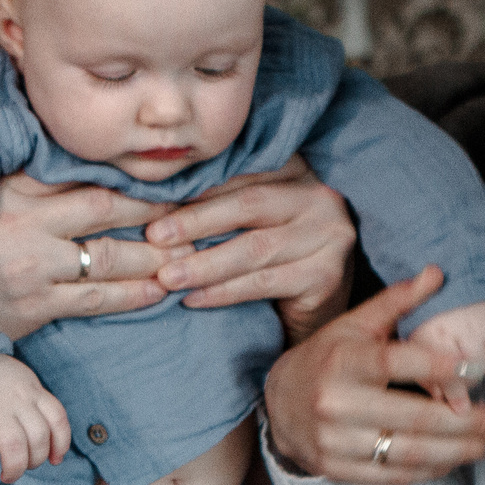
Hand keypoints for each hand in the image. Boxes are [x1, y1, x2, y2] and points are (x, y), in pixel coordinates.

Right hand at [0, 174, 170, 340]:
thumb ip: (32, 182)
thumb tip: (84, 164)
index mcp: (13, 189)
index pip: (83, 176)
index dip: (128, 179)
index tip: (165, 179)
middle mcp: (25, 224)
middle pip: (105, 210)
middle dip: (153, 212)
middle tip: (191, 214)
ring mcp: (32, 267)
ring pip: (109, 257)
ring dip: (153, 257)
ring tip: (186, 255)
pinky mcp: (34, 307)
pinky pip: (95, 299)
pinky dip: (132, 295)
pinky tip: (158, 291)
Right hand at [0, 354, 70, 481]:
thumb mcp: (19, 379)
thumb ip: (32, 402)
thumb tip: (45, 436)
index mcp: (31, 390)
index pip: (57, 419)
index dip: (61, 443)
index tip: (55, 459)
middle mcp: (16, 401)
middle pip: (38, 439)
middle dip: (35, 461)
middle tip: (23, 466)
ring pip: (15, 448)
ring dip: (14, 469)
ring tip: (7, 475)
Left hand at [143, 158, 355, 345]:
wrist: (319, 313)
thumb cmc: (275, 259)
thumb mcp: (253, 221)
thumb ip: (223, 201)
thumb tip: (156, 197)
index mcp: (298, 171)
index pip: (242, 173)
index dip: (196, 188)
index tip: (153, 203)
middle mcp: (321, 197)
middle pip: (249, 204)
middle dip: (196, 222)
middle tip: (155, 237)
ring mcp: (331, 236)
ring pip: (254, 248)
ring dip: (204, 264)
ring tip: (168, 277)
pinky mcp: (328, 275)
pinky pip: (264, 283)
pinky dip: (224, 292)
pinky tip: (193, 299)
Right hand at [261, 268, 484, 484]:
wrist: (278, 404)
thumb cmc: (327, 356)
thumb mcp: (355, 323)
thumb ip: (397, 300)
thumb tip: (437, 272)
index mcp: (344, 361)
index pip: (398, 363)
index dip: (442, 366)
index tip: (482, 369)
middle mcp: (337, 404)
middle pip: (416, 419)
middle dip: (474, 423)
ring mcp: (336, 442)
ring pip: (411, 453)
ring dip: (464, 452)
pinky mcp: (339, 470)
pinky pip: (396, 476)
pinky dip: (435, 469)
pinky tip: (464, 458)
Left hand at [406, 300, 484, 412]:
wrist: (459, 285)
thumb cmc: (438, 325)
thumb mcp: (422, 348)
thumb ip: (428, 379)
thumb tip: (450, 407)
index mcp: (435, 331)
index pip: (447, 370)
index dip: (455, 392)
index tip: (462, 410)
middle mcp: (464, 323)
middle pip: (476, 371)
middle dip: (471, 376)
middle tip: (464, 367)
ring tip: (480, 352)